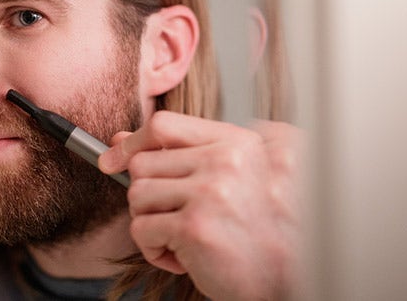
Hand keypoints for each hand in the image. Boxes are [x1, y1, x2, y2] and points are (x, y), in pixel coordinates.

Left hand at [99, 111, 302, 299]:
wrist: (291, 281)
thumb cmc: (265, 232)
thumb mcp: (236, 176)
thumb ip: (184, 153)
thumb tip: (119, 142)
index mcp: (239, 143)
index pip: (164, 124)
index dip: (133, 142)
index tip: (115, 158)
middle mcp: (227, 160)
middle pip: (143, 163)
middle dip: (149, 196)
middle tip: (175, 217)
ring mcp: (212, 192)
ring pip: (137, 195)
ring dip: (152, 224)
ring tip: (183, 238)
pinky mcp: (196, 227)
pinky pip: (141, 229)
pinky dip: (154, 250)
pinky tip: (185, 257)